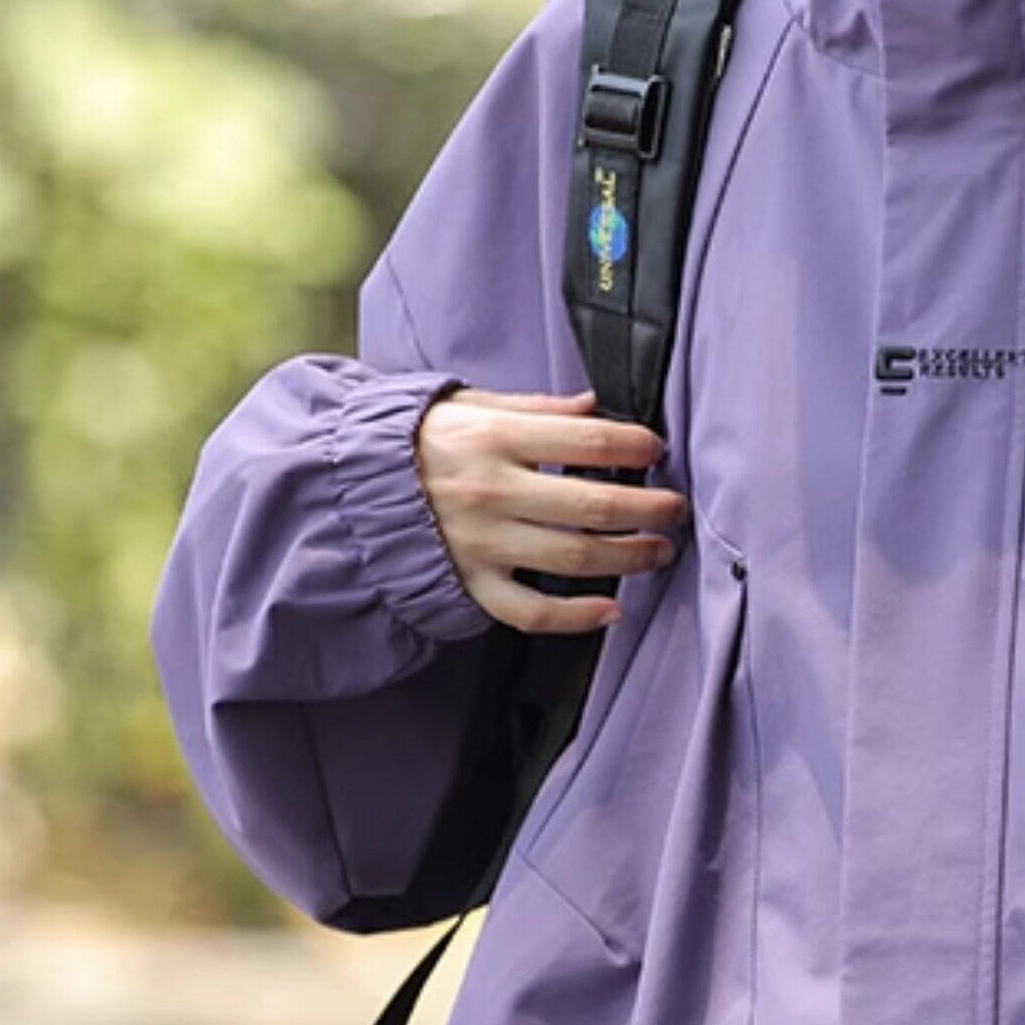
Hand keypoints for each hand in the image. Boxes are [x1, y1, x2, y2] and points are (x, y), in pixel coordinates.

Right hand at [413, 386, 690, 633]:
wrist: (349, 485)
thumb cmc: (419, 442)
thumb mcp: (471, 406)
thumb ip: (536, 409)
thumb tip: (594, 407)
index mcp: (495, 439)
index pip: (588, 440)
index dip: (635, 446)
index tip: (656, 451)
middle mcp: (492, 492)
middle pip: (594, 505)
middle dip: (649, 508)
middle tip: (675, 509)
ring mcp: (482, 543)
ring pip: (574, 558)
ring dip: (630, 557)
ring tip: (658, 551)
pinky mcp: (471, 583)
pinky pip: (531, 611)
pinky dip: (575, 617)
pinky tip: (610, 609)